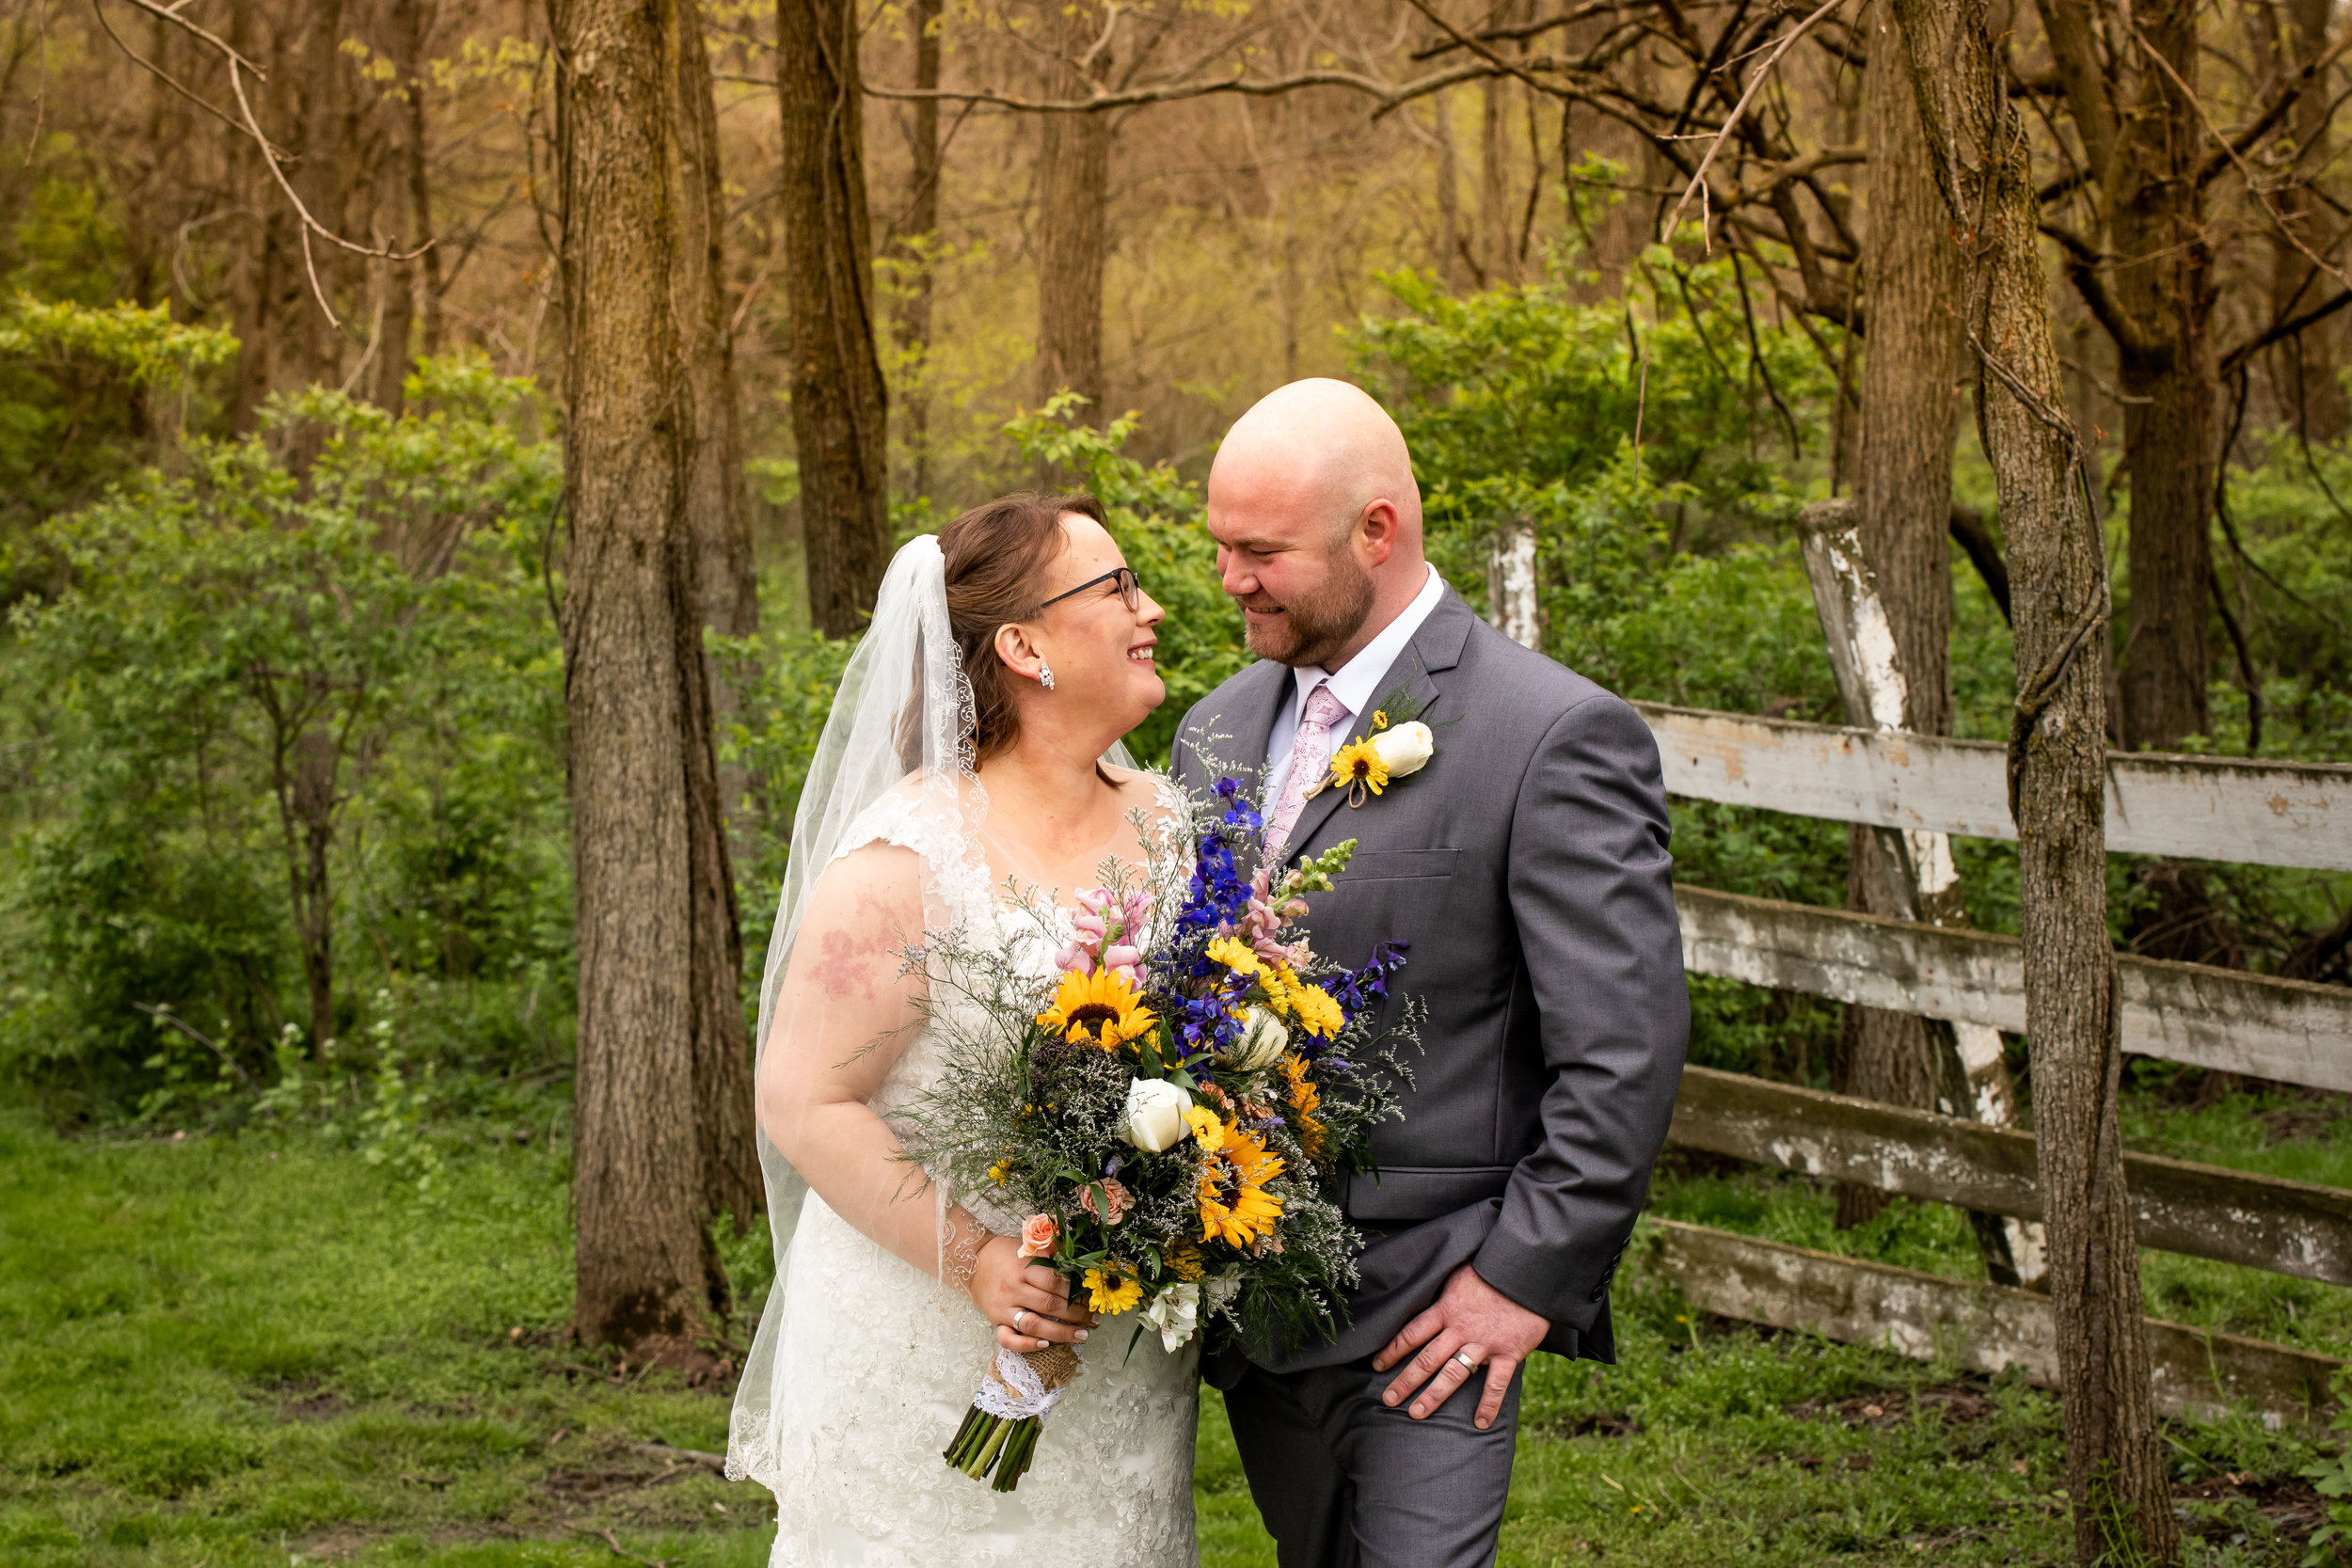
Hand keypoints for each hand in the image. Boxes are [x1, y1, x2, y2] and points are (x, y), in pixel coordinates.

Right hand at [967, 1234, 1094, 1352]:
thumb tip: (1077, 1255)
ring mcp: (1003, 1307)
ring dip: (1061, 1333)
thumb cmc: (1005, 1253)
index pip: (1055, 1282)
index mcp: (1024, 1267)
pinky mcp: (995, 1321)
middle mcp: (1013, 1289)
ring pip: (1034, 1325)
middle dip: (1076, 1314)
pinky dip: (1027, 1345)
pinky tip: (1046, 1344)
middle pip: (1049, 1305)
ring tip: (1082, 1335)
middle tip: (1094, 1319)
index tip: (1092, 1298)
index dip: (1076, 1292)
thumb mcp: (1027, 1246)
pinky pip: (1008, 1339)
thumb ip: (1051, 1251)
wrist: (972, 1261)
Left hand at [1371, 1264, 1547, 1429]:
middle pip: (1426, 1359)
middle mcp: (1460, 1329)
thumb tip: (1421, 1292)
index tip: (1377, 1365)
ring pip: (1453, 1374)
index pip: (1412, 1333)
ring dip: (1433, 1396)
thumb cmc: (1490, 1271)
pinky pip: (1496, 1384)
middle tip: (1388, 1399)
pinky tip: (1480, 1423)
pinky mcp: (1508, 1353)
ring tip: (1416, 1414)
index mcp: (1446, 1309)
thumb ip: (1441, 1292)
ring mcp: (1483, 1344)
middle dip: (1405, 1381)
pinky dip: (1489, 1404)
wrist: (1526, 1274)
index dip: (1392, 1350)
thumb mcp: (1457, 1275)